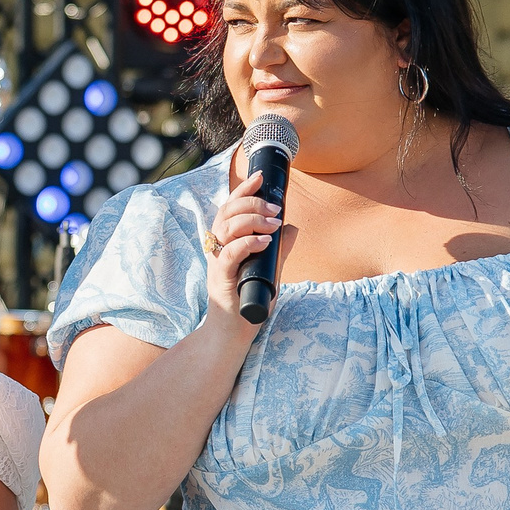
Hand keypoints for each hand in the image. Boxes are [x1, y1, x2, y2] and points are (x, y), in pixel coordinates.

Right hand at [206, 169, 280, 324]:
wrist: (234, 332)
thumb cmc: (248, 301)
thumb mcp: (268, 269)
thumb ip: (278, 249)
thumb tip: (292, 228)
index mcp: (225, 242)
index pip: (229, 208)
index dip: (242, 190)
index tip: (259, 177)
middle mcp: (218, 249)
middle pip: (227, 212)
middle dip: (252, 203)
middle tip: (275, 210)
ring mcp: (217, 263)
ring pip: (226, 228)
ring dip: (252, 220)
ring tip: (273, 224)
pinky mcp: (220, 279)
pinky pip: (230, 254)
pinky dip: (248, 243)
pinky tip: (265, 241)